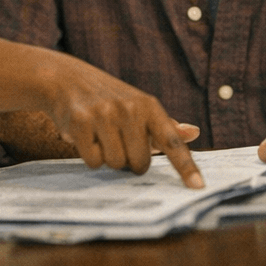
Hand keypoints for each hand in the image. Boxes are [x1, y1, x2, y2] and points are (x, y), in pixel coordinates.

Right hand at [39, 52, 205, 187]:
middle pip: (140, 163)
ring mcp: (105, 114)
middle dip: (130, 161)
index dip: (186, 166)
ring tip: (101, 137)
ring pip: (116, 164)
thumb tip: (194, 133)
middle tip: (119, 142)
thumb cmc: (109, 99)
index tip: (198, 186)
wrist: (66, 79)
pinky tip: (85, 137)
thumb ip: (166, 126)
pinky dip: (89, 156)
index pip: (172, 141)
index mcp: (149, 106)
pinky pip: (93, 161)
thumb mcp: (139, 106)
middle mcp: (130, 109)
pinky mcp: (81, 122)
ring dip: (108, 158)